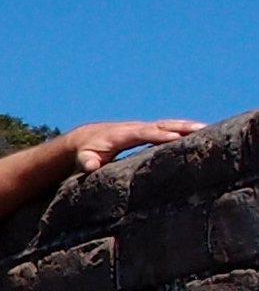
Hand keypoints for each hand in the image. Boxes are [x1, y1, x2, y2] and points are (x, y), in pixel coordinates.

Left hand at [63, 119, 204, 171]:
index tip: (176, 138)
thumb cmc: (85, 151)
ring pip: (167, 124)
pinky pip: (166, 128)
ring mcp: (142, 128)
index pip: (144, 133)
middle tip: (202, 128)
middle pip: (161, 125)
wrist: (85, 138)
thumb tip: (90, 166)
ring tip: (207, 128)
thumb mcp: (83, 157)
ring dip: (186, 126)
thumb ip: (87, 162)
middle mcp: (134, 128)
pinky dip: (181, 128)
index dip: (159, 135)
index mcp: (122, 135)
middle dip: (180, 127)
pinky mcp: (146, 131)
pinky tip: (198, 132)